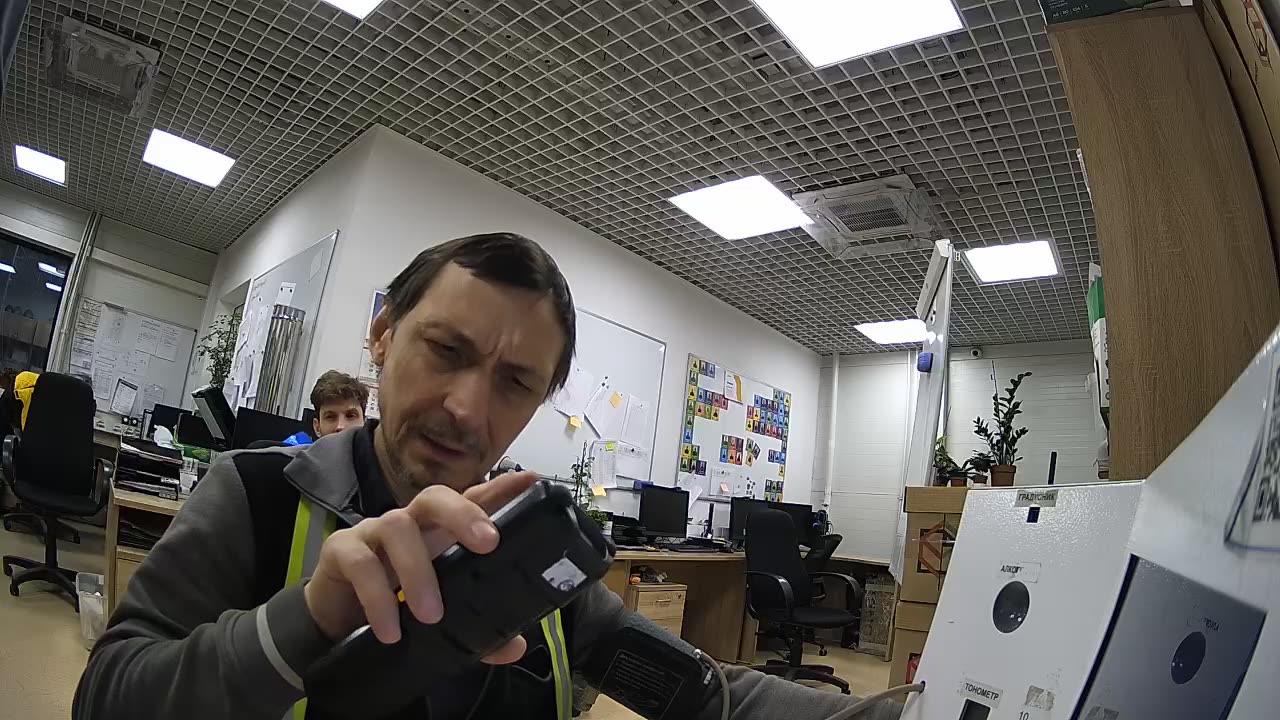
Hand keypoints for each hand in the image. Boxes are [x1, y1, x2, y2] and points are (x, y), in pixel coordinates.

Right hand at [303, 470, 536, 663]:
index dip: (498, 489)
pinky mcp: (341, 550)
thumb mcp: (439, 623)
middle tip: (488, 544)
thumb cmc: (394, 606)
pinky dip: (376, 597)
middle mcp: (409, 523)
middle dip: (463, 514)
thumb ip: (475, 634)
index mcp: (438, 533)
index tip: (529, 480)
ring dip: (418, 571)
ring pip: (398, 527)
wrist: (334, 625)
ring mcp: (373, 531)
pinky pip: (360, 563)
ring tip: (431, 616)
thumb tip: (515, 646)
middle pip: (434, 497)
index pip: (470, 502)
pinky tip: (388, 630)